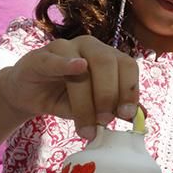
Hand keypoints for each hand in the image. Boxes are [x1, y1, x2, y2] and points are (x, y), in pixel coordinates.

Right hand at [0, 35, 138, 139]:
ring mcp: (65, 47)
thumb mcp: (94, 106)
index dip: (130, 89)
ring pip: (84, 67)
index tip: (127, 114)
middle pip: (108, 63)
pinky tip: (77, 68)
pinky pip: (56, 59)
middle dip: (110, 95)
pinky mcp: (40, 56)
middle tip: (105, 121)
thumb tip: (142, 116)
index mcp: (109, 57)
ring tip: (88, 124)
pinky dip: (68, 63)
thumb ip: (116, 108)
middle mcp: (90, 47)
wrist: (29, 95)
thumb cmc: (67, 99)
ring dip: (88, 98)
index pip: (128, 66)